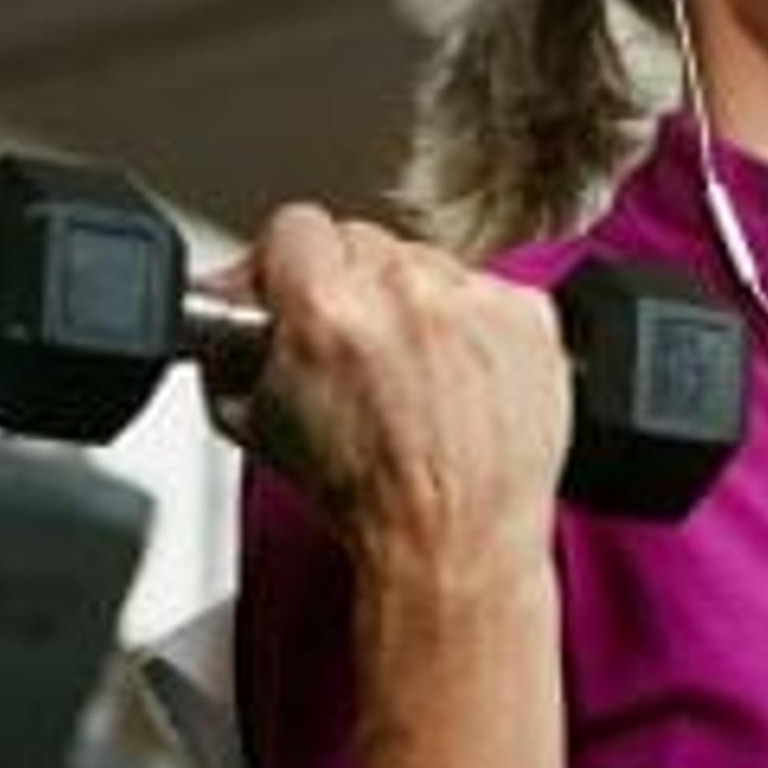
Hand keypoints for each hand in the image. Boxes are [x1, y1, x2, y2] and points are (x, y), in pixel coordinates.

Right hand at [207, 205, 570, 585]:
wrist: (455, 539)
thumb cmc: (369, 498)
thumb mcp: (257, 417)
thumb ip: (239, 344)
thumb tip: (236, 300)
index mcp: (327, 305)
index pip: (295, 227)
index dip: (290, 264)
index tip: (296, 289)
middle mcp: (406, 293)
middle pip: (365, 243)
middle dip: (352, 286)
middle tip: (356, 343)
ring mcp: (475, 303)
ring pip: (430, 264)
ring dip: (416, 303)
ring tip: (416, 371)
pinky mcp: (531, 319)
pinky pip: (491, 293)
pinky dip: (477, 325)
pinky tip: (462, 376)